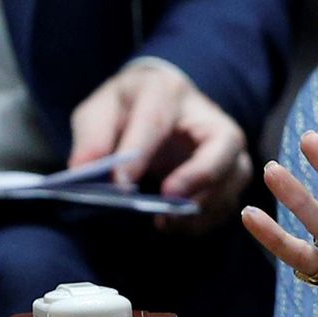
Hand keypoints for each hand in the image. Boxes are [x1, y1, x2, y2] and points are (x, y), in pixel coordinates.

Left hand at [68, 62, 251, 232]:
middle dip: (200, 174)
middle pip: (223, 143)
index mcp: (167, 91)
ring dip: (206, 204)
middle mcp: (208, 116)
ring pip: (235, 174)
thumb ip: (91, 139)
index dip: (140, 153)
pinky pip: (229, 199)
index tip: (121, 184)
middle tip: (168, 200)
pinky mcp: (231, 171)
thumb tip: (82, 173)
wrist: (158, 103)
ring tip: (167, 222)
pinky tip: (175, 225)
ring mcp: (226, 145)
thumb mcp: (99, 111)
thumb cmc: (126, 108)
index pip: (157, 120)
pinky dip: (206, 218)